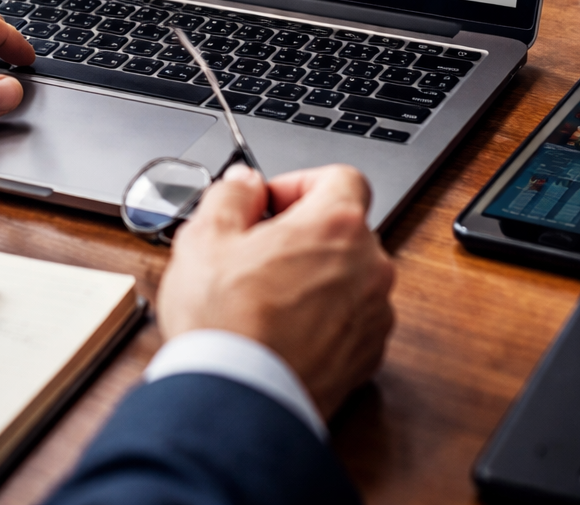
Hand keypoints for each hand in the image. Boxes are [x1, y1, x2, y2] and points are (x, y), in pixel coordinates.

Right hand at [156, 163, 394, 419]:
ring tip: (263, 294)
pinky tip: (278, 327)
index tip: (269, 203)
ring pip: (347, 276)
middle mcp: (370, 268)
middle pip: (344, 229)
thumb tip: (245, 182)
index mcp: (337, 227)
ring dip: (313, 275)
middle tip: (256, 248)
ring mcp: (374, 317)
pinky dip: (321, 316)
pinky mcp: (367, 358)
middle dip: (302, 232)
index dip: (300, 183)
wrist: (239, 401)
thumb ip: (231, 195)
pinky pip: (348, 319)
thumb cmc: (225, 322)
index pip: (341, 177)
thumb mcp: (206, 236)